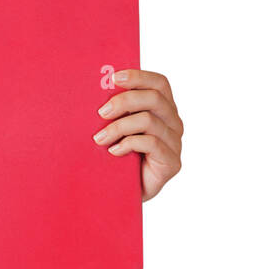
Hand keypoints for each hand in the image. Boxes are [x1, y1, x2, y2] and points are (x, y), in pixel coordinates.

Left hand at [92, 68, 183, 202]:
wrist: (124, 192)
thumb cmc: (118, 155)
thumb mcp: (116, 127)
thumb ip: (115, 109)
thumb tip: (93, 87)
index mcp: (163, 108)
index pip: (159, 83)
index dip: (138, 76)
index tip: (113, 78)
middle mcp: (173, 122)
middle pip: (154, 98)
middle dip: (124, 101)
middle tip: (101, 112)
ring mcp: (175, 142)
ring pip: (148, 121)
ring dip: (118, 127)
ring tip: (99, 139)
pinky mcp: (171, 162)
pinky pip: (151, 143)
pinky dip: (127, 144)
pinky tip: (113, 152)